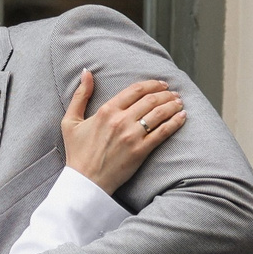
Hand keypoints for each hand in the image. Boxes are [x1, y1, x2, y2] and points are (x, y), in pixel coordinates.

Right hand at [60, 69, 186, 195]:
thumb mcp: (70, 122)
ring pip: (159, 113)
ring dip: (173, 105)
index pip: (136, 90)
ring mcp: (132, 136)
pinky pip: (163, 132)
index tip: (161, 84)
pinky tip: (182, 117)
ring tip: (179, 103)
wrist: (85, 181)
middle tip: (174, 94)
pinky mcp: (140, 151)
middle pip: (151, 99)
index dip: (152, 84)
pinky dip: (175, 122)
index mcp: (106, 111)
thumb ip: (80, 96)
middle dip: (166, 94)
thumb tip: (86, 72)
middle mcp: (120, 121)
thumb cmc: (77, 153)